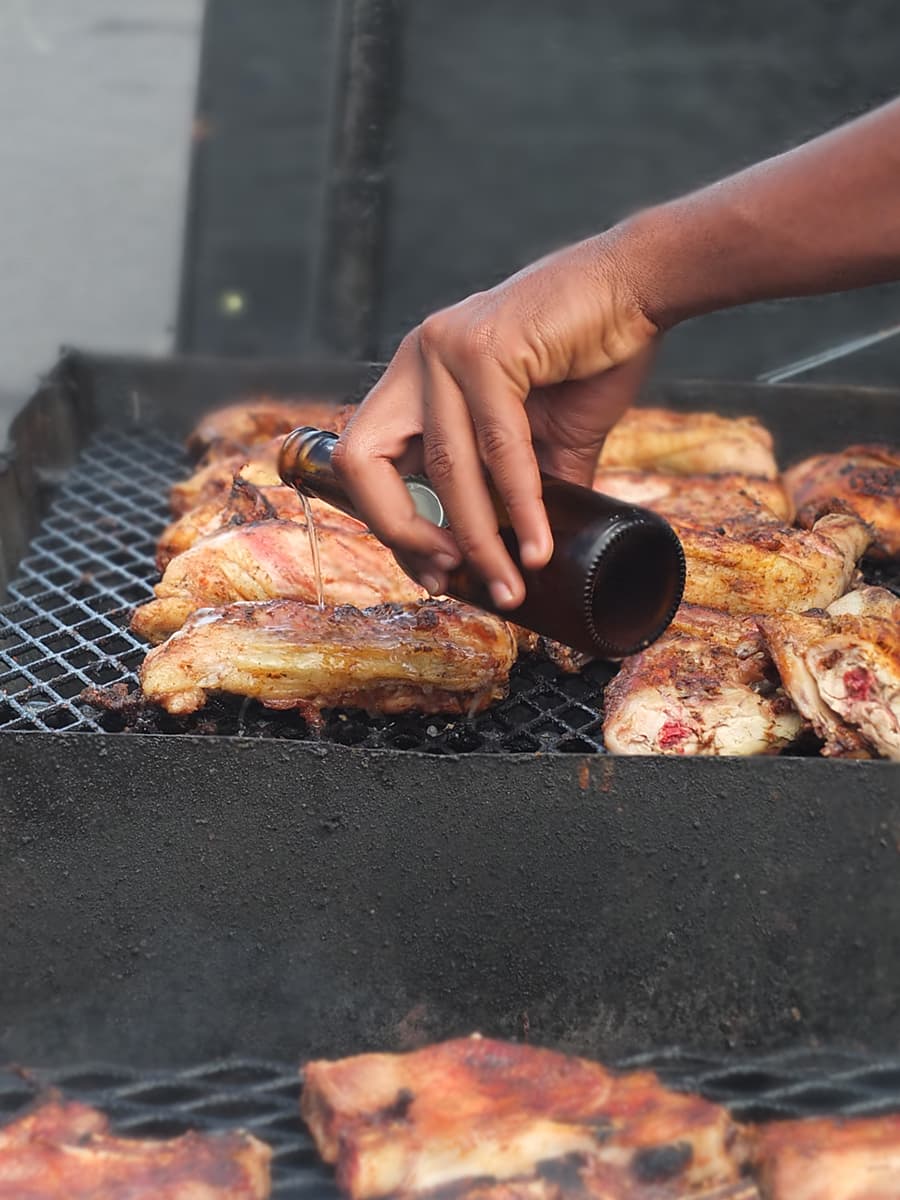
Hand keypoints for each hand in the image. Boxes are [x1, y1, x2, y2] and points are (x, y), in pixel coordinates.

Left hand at [332, 233, 658, 607]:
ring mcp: (444, 349)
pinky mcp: (485, 348)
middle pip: (365, 462)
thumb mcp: (542, 439)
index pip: (368, 463)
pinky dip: (521, 507)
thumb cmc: (589, 356)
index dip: (393, 526)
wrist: (639, 288)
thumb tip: (520, 562)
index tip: (437, 572)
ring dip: (479, 540)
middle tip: (448, 577)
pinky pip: (498, 449)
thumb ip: (517, 491)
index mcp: (415, 380)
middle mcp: (416, 360)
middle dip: (400, 533)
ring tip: (510, 586)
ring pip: (446, 468)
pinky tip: (537, 547)